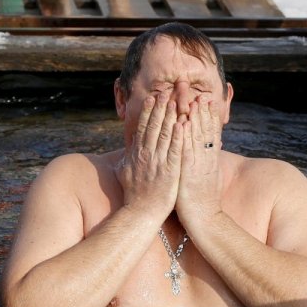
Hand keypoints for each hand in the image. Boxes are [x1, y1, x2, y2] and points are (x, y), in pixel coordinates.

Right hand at [117, 94, 182, 219]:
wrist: (141, 213)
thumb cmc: (134, 195)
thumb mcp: (125, 172)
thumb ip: (128, 157)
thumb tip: (129, 146)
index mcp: (137, 154)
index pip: (143, 128)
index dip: (149, 112)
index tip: (153, 98)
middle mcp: (146, 155)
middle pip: (153, 126)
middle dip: (160, 108)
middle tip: (167, 93)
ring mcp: (157, 162)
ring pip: (164, 134)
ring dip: (170, 117)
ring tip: (176, 102)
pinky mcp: (169, 171)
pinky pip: (174, 150)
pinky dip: (177, 137)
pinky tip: (182, 124)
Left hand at [176, 96, 223, 228]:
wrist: (205, 220)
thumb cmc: (202, 202)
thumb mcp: (206, 179)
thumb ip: (205, 165)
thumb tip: (205, 154)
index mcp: (210, 162)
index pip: (211, 135)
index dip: (209, 118)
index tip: (207, 102)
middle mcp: (206, 161)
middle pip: (206, 132)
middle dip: (203, 113)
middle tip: (201, 95)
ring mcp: (199, 166)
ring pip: (198, 138)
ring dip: (196, 119)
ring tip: (194, 101)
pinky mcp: (189, 173)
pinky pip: (187, 151)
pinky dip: (186, 136)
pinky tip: (184, 123)